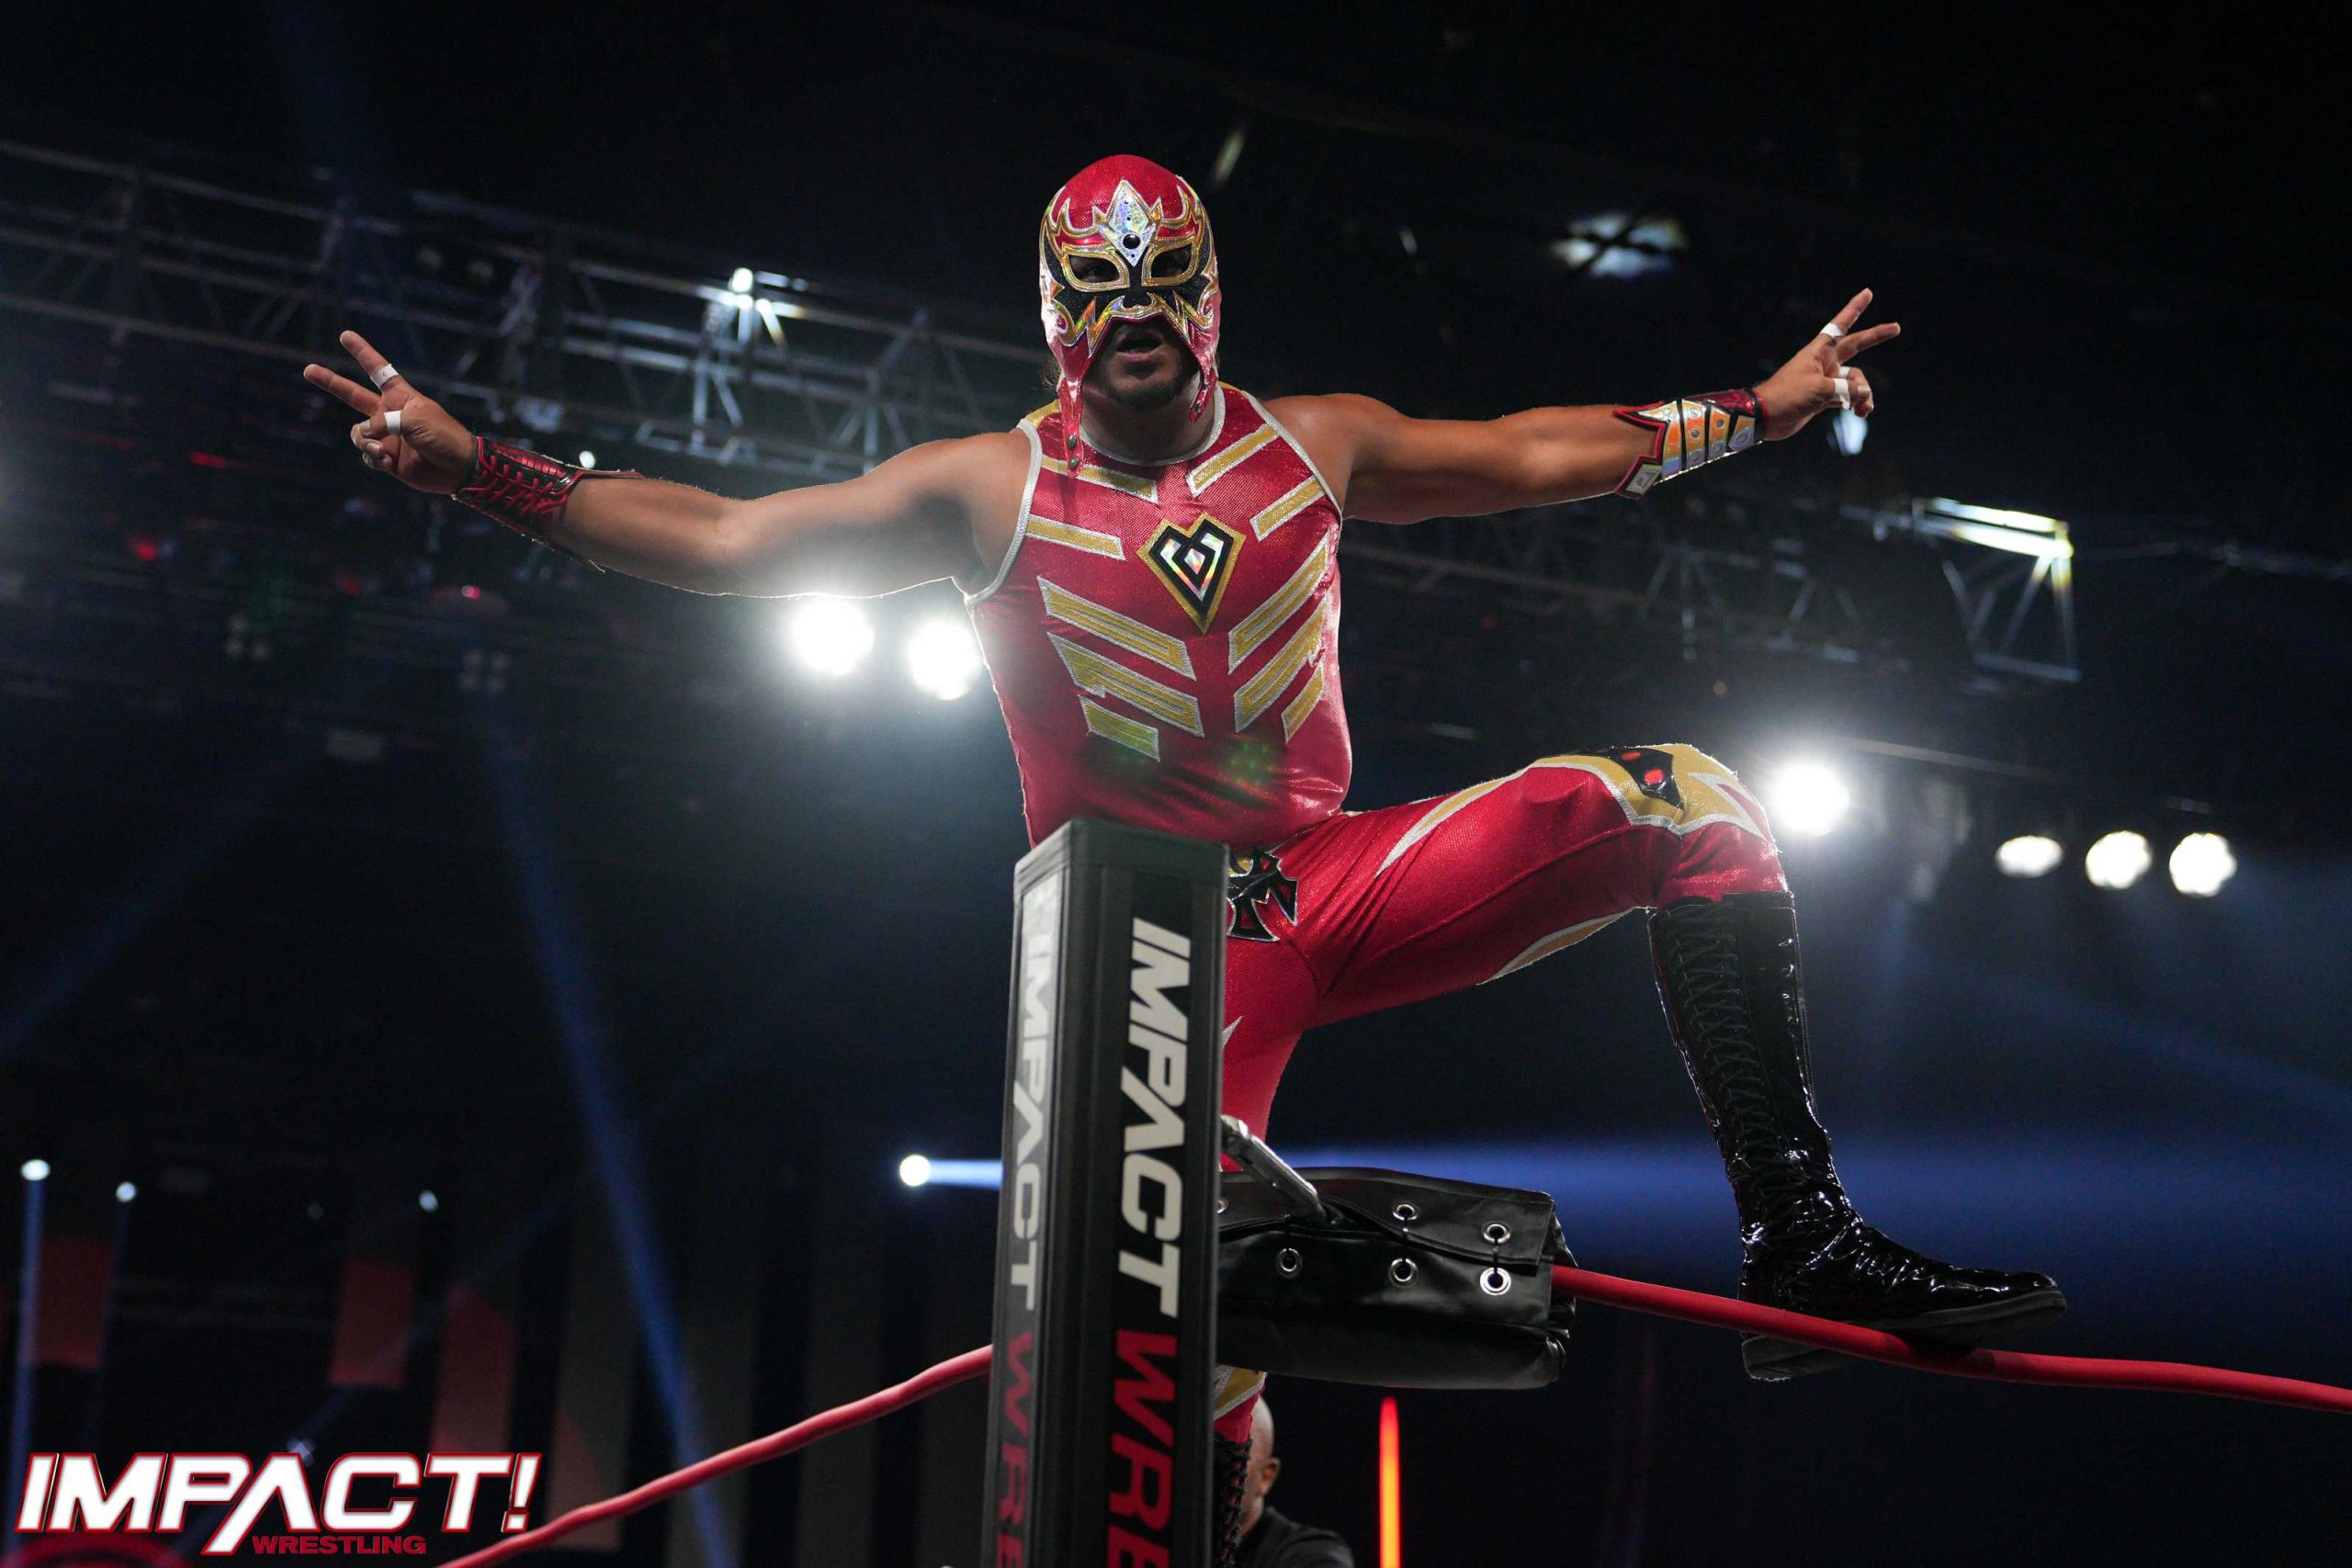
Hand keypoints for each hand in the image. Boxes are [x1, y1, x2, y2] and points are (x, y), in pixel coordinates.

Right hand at [301, 331, 476, 493]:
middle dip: (331, 382)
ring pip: (358, 434)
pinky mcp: (387, 458)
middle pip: (352, 394)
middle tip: (308, 369)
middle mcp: (389, 413)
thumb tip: (363, 434)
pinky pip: (367, 455)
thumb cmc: (444, 437)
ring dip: (366, 442)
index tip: (345, 336)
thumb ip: (383, 422)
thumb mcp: (415, 421)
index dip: (362, 353)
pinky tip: (389, 462)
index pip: (377, 370)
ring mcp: (387, 436)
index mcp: (400, 397)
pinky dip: (374, 459)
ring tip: (382, 450)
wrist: (457, 469)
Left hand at [1753, 289, 1898, 439]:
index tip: (1867, 293)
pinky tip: (1860, 413)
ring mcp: (1825, 380)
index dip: (1854, 309)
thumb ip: (1846, 389)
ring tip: (1864, 408)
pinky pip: (1849, 397)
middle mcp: (1824, 363)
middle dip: (1875, 337)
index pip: (1841, 325)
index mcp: (1819, 351)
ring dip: (1863, 394)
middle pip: (1856, 346)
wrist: (1766, 418)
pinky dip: (1856, 404)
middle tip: (1896, 328)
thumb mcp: (1819, 389)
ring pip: (1855, 381)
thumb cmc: (1787, 396)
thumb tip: (1864, 394)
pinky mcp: (1824, 398)